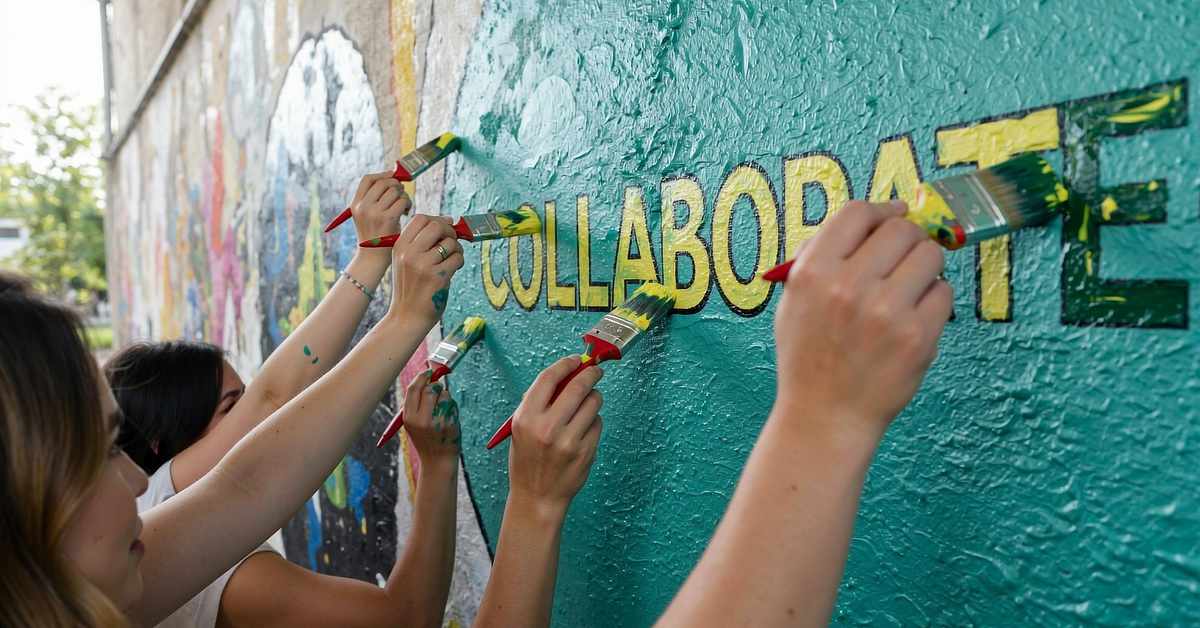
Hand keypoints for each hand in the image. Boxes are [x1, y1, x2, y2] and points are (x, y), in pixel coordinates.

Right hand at [350, 172, 412, 243]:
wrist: (373, 257)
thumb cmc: (375, 235)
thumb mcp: (366, 216)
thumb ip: (374, 199)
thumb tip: (393, 177)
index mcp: (356, 204)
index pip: (368, 180)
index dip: (382, 175)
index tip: (392, 176)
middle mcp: (363, 207)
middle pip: (384, 182)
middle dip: (396, 185)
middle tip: (401, 194)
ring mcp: (374, 212)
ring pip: (395, 191)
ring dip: (404, 196)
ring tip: (404, 206)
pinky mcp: (387, 218)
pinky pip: (402, 201)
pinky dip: (407, 204)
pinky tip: (406, 212)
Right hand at [387, 214, 463, 326]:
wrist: (407, 317)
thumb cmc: (411, 288)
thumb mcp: (405, 261)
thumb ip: (420, 242)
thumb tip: (448, 221)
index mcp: (400, 246)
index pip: (421, 219)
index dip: (438, 220)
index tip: (446, 227)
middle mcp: (409, 253)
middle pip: (437, 226)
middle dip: (450, 231)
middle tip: (453, 241)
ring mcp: (423, 265)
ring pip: (450, 243)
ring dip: (457, 249)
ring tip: (452, 260)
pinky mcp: (437, 277)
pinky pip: (457, 258)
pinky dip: (459, 261)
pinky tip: (454, 269)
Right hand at [402, 371, 460, 462]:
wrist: (437, 459)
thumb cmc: (425, 437)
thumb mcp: (413, 422)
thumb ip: (416, 403)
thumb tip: (426, 377)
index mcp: (409, 418)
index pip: (413, 390)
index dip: (421, 378)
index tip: (427, 372)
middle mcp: (421, 419)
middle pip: (430, 389)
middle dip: (435, 385)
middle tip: (437, 389)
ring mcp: (437, 422)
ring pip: (444, 394)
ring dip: (445, 397)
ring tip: (441, 410)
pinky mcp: (450, 424)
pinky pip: (452, 404)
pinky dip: (451, 406)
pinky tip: (448, 418)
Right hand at [508, 356, 603, 518]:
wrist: (537, 497)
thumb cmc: (528, 460)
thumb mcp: (521, 429)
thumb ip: (539, 402)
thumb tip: (565, 375)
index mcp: (526, 418)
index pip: (549, 378)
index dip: (565, 364)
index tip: (574, 360)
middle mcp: (547, 428)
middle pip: (577, 386)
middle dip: (590, 374)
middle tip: (595, 371)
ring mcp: (569, 440)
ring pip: (593, 403)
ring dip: (594, 398)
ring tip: (587, 404)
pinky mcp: (586, 451)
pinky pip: (598, 423)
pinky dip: (594, 421)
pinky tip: (583, 430)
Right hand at [773, 200, 951, 442]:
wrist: (825, 415)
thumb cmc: (809, 356)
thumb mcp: (795, 300)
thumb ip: (825, 256)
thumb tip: (879, 214)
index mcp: (813, 272)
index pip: (857, 213)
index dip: (879, 211)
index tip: (891, 217)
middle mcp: (848, 286)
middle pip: (900, 229)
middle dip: (907, 239)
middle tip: (902, 259)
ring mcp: (885, 312)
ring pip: (930, 255)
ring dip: (925, 267)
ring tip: (909, 289)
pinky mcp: (917, 336)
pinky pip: (944, 293)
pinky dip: (934, 300)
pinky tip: (914, 318)